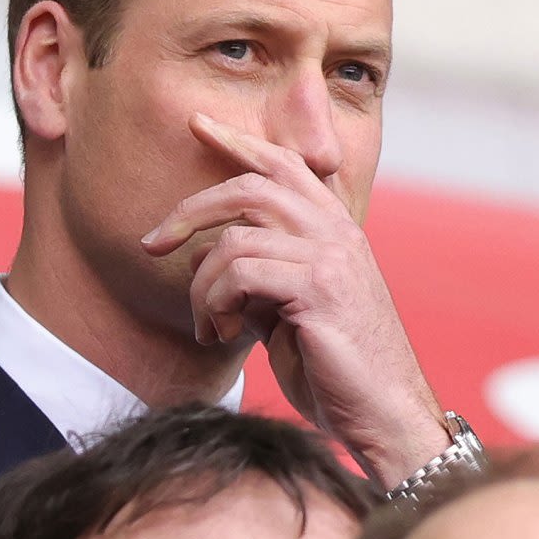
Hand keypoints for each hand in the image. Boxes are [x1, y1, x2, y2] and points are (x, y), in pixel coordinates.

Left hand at [142, 112, 450, 488]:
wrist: (385, 414)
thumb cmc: (335, 365)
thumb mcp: (292, 308)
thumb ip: (261, 272)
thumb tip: (209, 258)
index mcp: (334, 228)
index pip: (284, 164)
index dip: (238, 141)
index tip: (198, 124)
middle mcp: (336, 231)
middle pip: (251, 186)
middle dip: (191, 209)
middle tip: (153, 241)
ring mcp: (330, 255)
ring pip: (234, 238)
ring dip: (201, 286)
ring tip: (207, 324)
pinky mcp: (319, 287)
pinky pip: (239, 273)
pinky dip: (215, 304)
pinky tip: (224, 333)